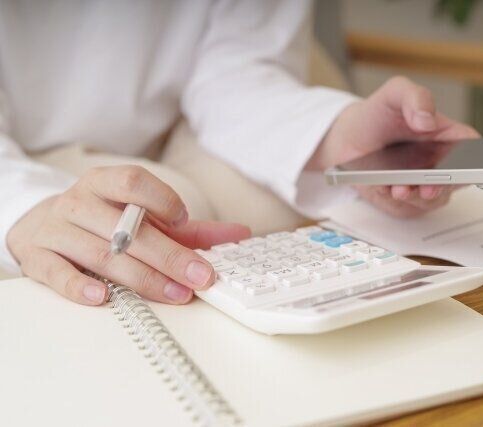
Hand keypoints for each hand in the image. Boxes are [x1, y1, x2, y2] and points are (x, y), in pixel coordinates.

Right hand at [7, 165, 249, 305]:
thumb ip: (190, 228)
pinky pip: (56, 273)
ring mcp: (56, 229)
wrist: (44, 224)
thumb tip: (239, 234)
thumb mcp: (144, 217)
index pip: (133, 181)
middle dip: (169, 255)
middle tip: (199, 277)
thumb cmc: (104, 220)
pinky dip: (79, 286)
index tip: (184, 219)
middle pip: (126, 229)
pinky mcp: (37, 256)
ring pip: (101, 253)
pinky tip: (103, 297)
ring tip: (174, 294)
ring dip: (142, 278)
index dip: (161, 199)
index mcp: (106, 184)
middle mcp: (80, 202)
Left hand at [309, 76, 479, 216]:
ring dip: (415, 197)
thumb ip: (415, 97)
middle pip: (456, 180)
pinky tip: (383, 189)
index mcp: (447, 136)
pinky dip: (395, 202)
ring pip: (432, 199)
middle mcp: (442, 163)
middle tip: (428, 187)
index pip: (473, 148)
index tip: (463, 164)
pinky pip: (408, 208)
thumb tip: (427, 120)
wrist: (348, 138)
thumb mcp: (394, 94)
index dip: (476, 157)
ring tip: (397, 188)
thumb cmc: (378, 115)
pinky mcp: (408, 201)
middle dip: (443, 186)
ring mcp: (426, 184)